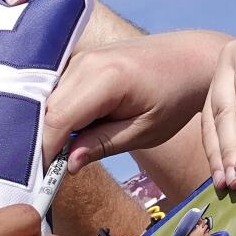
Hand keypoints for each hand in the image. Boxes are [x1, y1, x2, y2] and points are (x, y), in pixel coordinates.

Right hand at [42, 31, 230, 172]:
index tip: (44, 178)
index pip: (58, 119)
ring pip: (48, 101)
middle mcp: (87, 62)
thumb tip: (67, 164)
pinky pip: (57, 90)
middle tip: (52, 171)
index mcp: (106, 79)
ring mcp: (81, 57)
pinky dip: (59, 113)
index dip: (46, 151)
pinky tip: (75, 130)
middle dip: (45, 142)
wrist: (190, 59)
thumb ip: (102, 145)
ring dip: (52, 128)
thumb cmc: (173, 98)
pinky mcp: (80, 59)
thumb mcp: (143, 131)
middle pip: (47, 110)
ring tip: (67, 150)